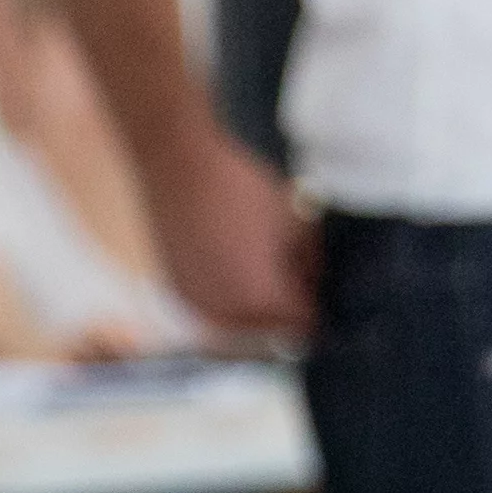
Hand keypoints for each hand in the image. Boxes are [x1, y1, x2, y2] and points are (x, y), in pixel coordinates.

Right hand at [144, 134, 316, 339]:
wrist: (178, 164)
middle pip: (269, 328)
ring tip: (255, 259)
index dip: (314, 300)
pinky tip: (228, 258)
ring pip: (238, 321)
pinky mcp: (177, 289)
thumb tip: (311, 278)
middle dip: (283, 304)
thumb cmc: (239, 188)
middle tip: (289, 264)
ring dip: (252, 301)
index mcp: (262, 299)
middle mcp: (227, 313)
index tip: (312, 276)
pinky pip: (212, 306)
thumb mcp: (294, 222)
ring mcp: (197, 304)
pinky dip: (225, 292)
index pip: (303, 323)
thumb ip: (309, 261)